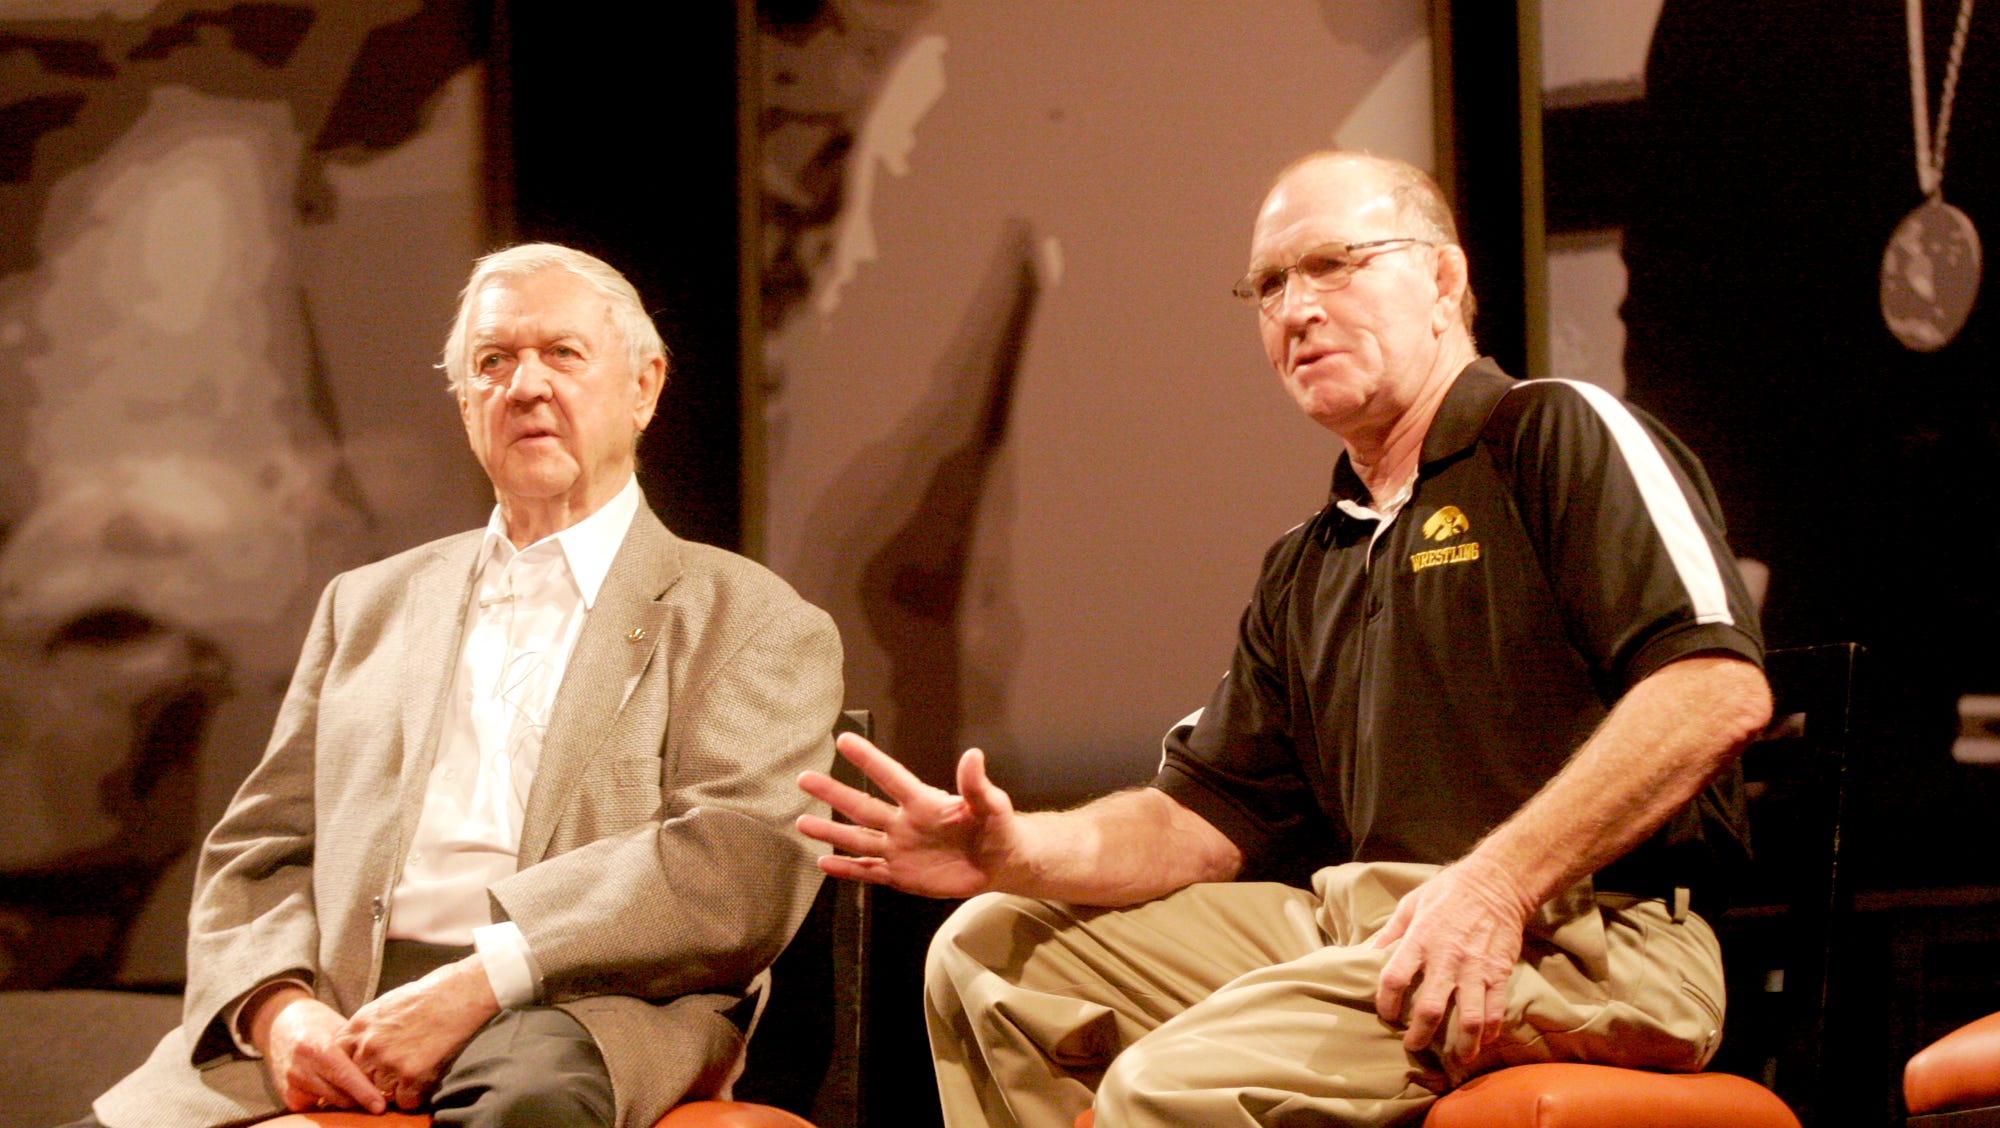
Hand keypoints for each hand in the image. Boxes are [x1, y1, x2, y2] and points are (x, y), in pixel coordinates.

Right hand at [252, 988, 384, 1113]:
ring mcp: (292, 1086)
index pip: (344, 1076)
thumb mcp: (340, 1028)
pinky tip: (340, 1090)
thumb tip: (387, 1068)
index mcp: (316, 1047)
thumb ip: (357, 1049)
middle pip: (340, 1096)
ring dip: (350, 1101)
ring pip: (332, 1104)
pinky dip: (332, 1102)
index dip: (364, 1092)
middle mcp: (301, 1069)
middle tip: (384, 1096)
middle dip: (363, 1099)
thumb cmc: (318, 1024)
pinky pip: (318, 1108)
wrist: (280, 1025)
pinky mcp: (289, 1098)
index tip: (381, 1106)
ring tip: (364, 1091)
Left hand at [335, 956, 498, 1108]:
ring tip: (414, 1072)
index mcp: (359, 1025)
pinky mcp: (412, 1075)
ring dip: (396, 1089)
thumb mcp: (385, 1005)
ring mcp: (389, 1061)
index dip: (353, 1067)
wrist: (460, 993)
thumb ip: (366, 1029)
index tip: (365, 1071)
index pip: (339, 1059)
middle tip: (395, 1072)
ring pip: (380, 1093)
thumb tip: (357, 1052)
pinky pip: (405, 1101)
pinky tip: (426, 1078)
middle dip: (374, 1079)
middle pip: (359, 1079)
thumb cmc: (428, 995)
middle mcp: (369, 1045)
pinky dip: (416, 1096)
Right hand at [796, 732, 1023, 897]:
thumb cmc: (997, 826)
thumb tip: (973, 755)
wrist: (1000, 861)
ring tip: (800, 823)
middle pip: (862, 806)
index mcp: (923, 802)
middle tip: (803, 778)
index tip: (843, 739)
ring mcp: (899, 850)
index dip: (868, 760)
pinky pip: (868, 871)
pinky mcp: (901, 875)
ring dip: (830, 832)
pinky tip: (823, 863)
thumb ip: (976, 785)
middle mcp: (903, 822)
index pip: (891, 776)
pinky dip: (846, 869)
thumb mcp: (992, 805)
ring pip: (857, 840)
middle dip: (833, 793)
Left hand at [1372, 855, 1533, 1054]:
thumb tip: (1367, 951)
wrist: (1497, 882)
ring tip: (1457, 1058)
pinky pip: (1495, 1009)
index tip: (1386, 1014)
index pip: (1394, 979)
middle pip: (1429, 1009)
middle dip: (1419, 1035)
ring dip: (1462, 1044)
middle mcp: (1447, 959)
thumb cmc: (1449, 891)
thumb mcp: (1412, 903)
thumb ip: (1391, 931)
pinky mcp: (1499, 973)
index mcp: (1420, 940)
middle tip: (1412, 1046)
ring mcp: (1475, 969)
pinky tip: (1483, 1041)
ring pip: (1469, 1018)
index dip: (1385, 1002)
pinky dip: (1490, 1031)